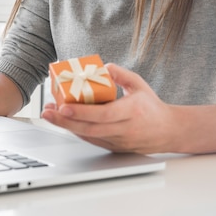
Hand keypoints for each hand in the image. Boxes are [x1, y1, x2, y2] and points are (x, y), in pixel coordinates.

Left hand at [41, 63, 174, 153]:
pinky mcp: (114, 148)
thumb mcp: (140, 85)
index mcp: (132, 112)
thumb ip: (122, 74)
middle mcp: (124, 129)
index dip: (82, 112)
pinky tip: (65, 122)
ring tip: (50, 115)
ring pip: (88, 136)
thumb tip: (104, 67)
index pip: (103, 115)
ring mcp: (119, 141)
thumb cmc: (152, 107)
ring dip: (67, 126)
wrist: (168, 131)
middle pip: (90, 128)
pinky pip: (92, 140)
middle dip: (65, 121)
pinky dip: (77, 131)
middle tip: (47, 112)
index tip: (64, 106)